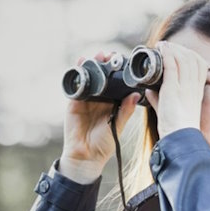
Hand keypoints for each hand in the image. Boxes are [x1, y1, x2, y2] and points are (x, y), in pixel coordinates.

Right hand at [59, 50, 141, 182]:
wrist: (86, 157)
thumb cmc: (104, 144)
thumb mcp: (118, 126)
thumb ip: (125, 110)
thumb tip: (135, 95)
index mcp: (112, 103)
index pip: (115, 83)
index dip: (117, 71)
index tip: (122, 60)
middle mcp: (99, 99)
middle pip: (102, 77)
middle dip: (104, 64)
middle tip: (109, 54)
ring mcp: (86, 100)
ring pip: (89, 78)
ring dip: (91, 65)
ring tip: (96, 55)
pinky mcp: (74, 103)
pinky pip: (76, 86)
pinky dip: (78, 75)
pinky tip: (80, 65)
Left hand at [144, 40, 209, 136]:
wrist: (179, 137)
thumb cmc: (175, 127)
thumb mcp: (168, 109)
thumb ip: (159, 98)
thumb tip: (149, 91)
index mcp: (197, 91)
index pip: (200, 65)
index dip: (190, 55)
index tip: (179, 51)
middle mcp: (193, 86)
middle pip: (192, 59)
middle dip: (180, 49)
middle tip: (168, 46)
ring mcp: (185, 87)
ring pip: (183, 59)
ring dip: (173, 49)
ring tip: (163, 45)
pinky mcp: (173, 88)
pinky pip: (172, 66)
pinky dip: (167, 55)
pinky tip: (161, 49)